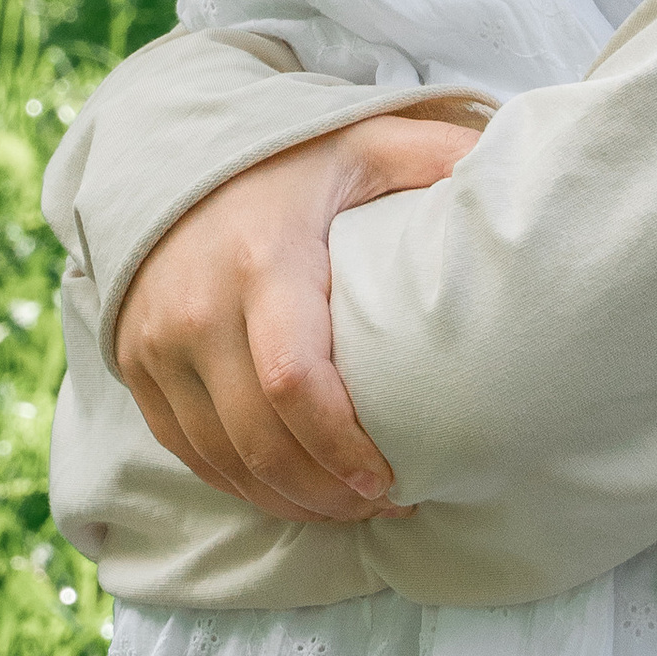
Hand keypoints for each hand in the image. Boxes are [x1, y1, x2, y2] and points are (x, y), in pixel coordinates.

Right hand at [111, 109, 475, 524]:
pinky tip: (293, 492)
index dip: (342, 447)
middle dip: (327, 493)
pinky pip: (190, 452)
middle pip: (260, 440)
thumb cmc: (285, 160)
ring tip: (352, 512)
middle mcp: (196, 310)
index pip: (294, 381)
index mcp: (261, 261)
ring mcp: (156, 345)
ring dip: (289, 501)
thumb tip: (521, 164)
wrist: (167, 155)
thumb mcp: (363, 143)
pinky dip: (242, 484)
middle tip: (387, 507)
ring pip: (223, 460)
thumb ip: (435, 157)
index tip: (393, 482)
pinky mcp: (135, 368)